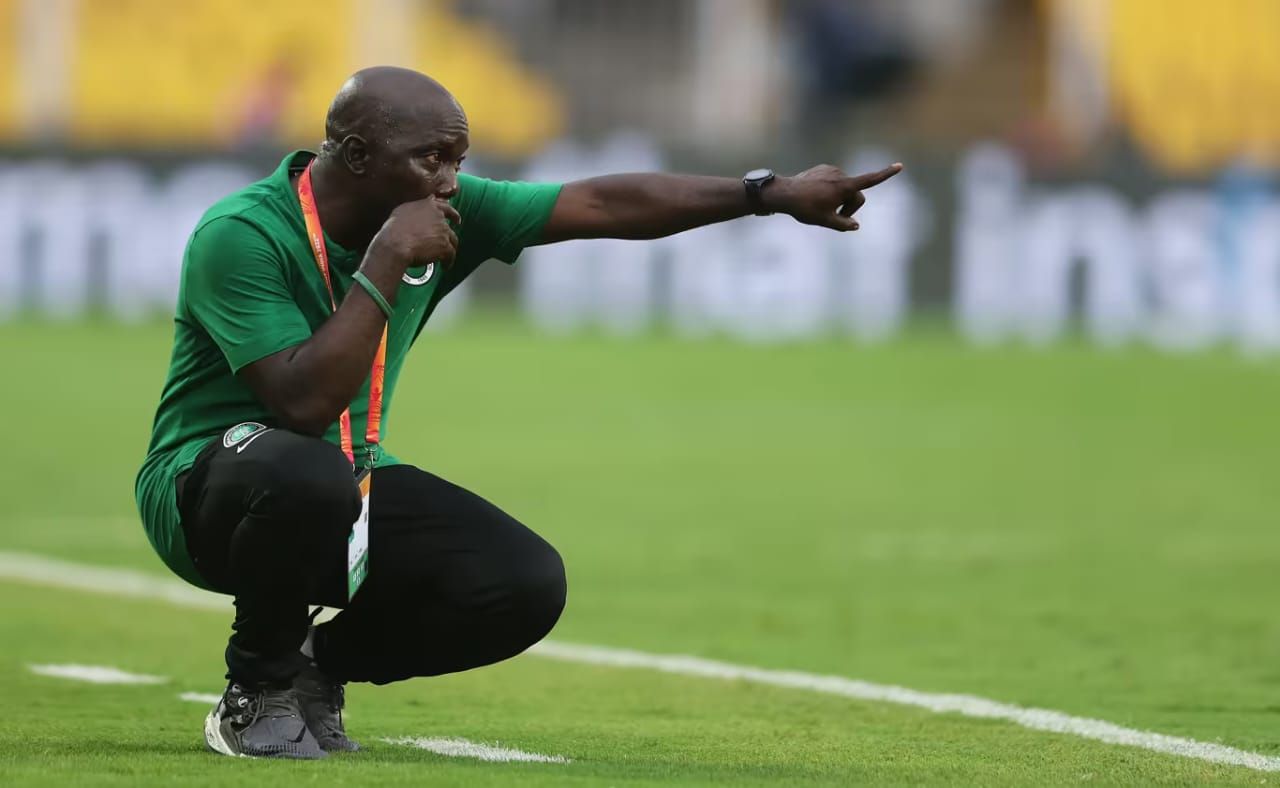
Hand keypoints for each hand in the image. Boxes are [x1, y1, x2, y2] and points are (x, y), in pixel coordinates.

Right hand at [370, 197, 460, 268]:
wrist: (396, 243)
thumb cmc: (394, 228)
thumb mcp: (403, 210)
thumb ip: (415, 208)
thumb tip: (419, 209)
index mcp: (429, 206)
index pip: (444, 207)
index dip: (452, 213)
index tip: (455, 218)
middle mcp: (438, 216)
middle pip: (449, 225)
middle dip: (452, 231)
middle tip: (453, 233)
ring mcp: (443, 231)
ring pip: (452, 240)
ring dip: (450, 247)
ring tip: (446, 255)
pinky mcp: (445, 246)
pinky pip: (451, 255)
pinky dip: (449, 261)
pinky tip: (445, 266)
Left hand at [769, 163, 902, 230]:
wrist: (784, 193)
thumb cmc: (805, 208)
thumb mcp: (825, 221)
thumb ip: (843, 224)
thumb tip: (856, 225)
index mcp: (843, 187)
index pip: (869, 181)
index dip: (885, 175)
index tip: (899, 166)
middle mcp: (840, 175)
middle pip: (856, 194)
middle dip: (850, 207)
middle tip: (836, 218)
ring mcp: (832, 170)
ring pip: (845, 188)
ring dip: (840, 199)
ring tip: (821, 206)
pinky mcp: (824, 168)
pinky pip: (834, 181)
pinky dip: (831, 190)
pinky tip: (816, 196)